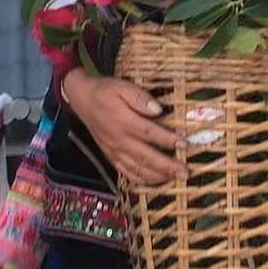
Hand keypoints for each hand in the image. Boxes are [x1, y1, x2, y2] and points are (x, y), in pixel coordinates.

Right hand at [63, 69, 180, 186]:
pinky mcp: (111, 156)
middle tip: (185, 172)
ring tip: (175, 179)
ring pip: (137, 169)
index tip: (184, 144)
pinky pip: (126, 173)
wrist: (82, 100)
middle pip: (146, 157)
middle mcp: (119, 140)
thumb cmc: (105, 91)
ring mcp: (114, 151)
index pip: (149, 133)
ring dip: (157, 177)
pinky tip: (154, 182)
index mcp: (123, 121)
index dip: (168, 140)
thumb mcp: (122, 86)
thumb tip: (158, 109)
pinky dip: (141, 180)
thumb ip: (140, 97)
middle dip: (167, 166)